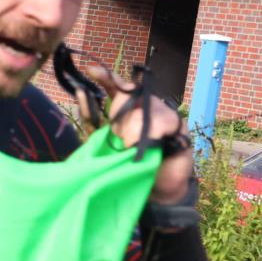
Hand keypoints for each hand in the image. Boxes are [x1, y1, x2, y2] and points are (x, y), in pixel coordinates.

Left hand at [81, 66, 192, 204]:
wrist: (155, 189)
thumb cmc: (128, 165)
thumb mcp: (103, 143)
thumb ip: (92, 121)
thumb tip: (81, 93)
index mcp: (127, 109)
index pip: (117, 87)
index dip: (106, 77)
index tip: (90, 71)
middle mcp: (146, 107)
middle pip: (132, 96)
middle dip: (122, 115)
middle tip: (120, 140)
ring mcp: (164, 114)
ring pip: (149, 108)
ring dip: (137, 129)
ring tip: (132, 147)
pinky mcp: (180, 127)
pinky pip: (166, 121)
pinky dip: (155, 132)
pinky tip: (153, 143)